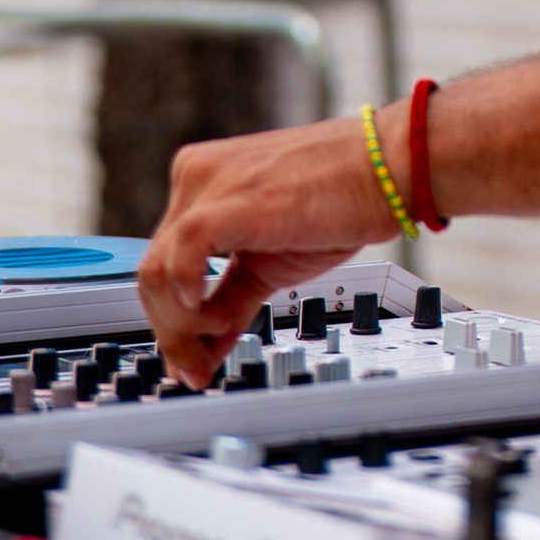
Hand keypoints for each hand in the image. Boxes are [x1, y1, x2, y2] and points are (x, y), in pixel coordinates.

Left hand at [138, 113, 402, 385]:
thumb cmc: (342, 200)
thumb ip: (233, 300)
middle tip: (197, 370)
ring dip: (181, 326)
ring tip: (218, 343)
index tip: (190, 360)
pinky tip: (209, 316)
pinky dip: (187, 294)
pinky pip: (182, 252)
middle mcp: (196, 176)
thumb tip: (207, 348)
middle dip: (172, 334)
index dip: (170, 323)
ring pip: (157, 271)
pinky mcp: (232, 197)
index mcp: (203, 183)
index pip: (162, 264)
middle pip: (152, 273)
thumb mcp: (272, 262)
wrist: (388, 168)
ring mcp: (210, 182)